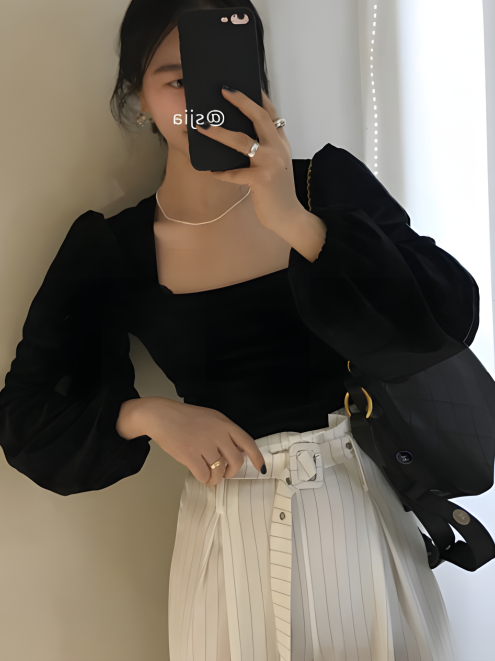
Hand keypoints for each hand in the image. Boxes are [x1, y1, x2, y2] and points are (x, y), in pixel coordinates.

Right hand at [138, 397, 265, 486]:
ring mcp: (204, 444)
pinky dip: (204, 479)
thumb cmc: (185, 418)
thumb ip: (225, 432)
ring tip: (209, 475)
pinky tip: (200, 474)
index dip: (256, 457)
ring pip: (219, 471)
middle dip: (231, 472)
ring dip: (216, 478)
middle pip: (236, 461)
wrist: (161, 416)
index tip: (261, 468)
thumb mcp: (211, 418)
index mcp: (224, 423)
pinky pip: (204, 475)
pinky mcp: (190, 455)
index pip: (247, 442)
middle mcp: (217, 434)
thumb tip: (237, 451)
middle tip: (224, 473)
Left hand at [196, 88, 303, 231]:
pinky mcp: (261, 179)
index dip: (258, 96)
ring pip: (241, 141)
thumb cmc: (277, 191)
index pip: (271, 113)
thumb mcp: (277, 164)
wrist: (288, 215)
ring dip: (219, 133)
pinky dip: (221, 173)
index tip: (244, 84)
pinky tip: (212, 172)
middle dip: (240, 101)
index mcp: (281, 143)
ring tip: (202, 126)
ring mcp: (270, 163)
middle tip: (223, 91)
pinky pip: (234, 173)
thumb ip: (265, 148)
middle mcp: (277, 148)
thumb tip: (239, 134)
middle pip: (258, 117)